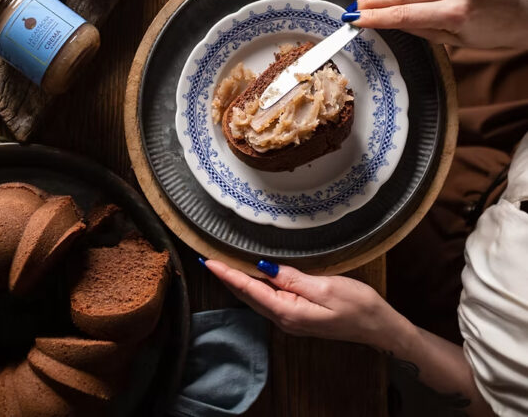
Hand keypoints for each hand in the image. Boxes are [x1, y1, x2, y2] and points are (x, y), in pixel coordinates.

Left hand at [204, 259, 411, 348]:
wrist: (380, 328)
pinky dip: (252, 286)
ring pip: (255, 298)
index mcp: (288, 311)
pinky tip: (248, 276)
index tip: (208, 261)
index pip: (249, 289)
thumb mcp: (327, 287)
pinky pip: (267, 299)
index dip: (226, 274)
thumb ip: (293, 279)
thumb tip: (265, 268)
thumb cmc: (359, 306)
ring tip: (220, 265)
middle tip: (207, 258)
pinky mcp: (296, 316)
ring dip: (237, 282)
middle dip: (225, 277)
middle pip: (247, 295)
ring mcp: (289, 319)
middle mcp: (283, 318)